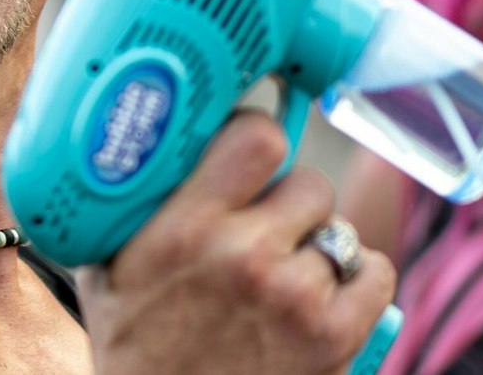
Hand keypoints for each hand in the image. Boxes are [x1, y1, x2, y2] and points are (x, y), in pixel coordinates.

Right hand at [80, 112, 398, 374]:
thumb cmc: (134, 346)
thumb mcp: (106, 265)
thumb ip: (131, 201)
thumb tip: (157, 137)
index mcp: (186, 226)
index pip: (258, 139)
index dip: (261, 139)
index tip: (253, 154)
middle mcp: (244, 255)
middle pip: (308, 183)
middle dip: (290, 203)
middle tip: (266, 229)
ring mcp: (294, 296)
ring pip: (338, 230)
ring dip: (317, 247)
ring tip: (285, 275)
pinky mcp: (334, 337)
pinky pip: (376, 272)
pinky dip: (358, 279)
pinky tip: (325, 294)